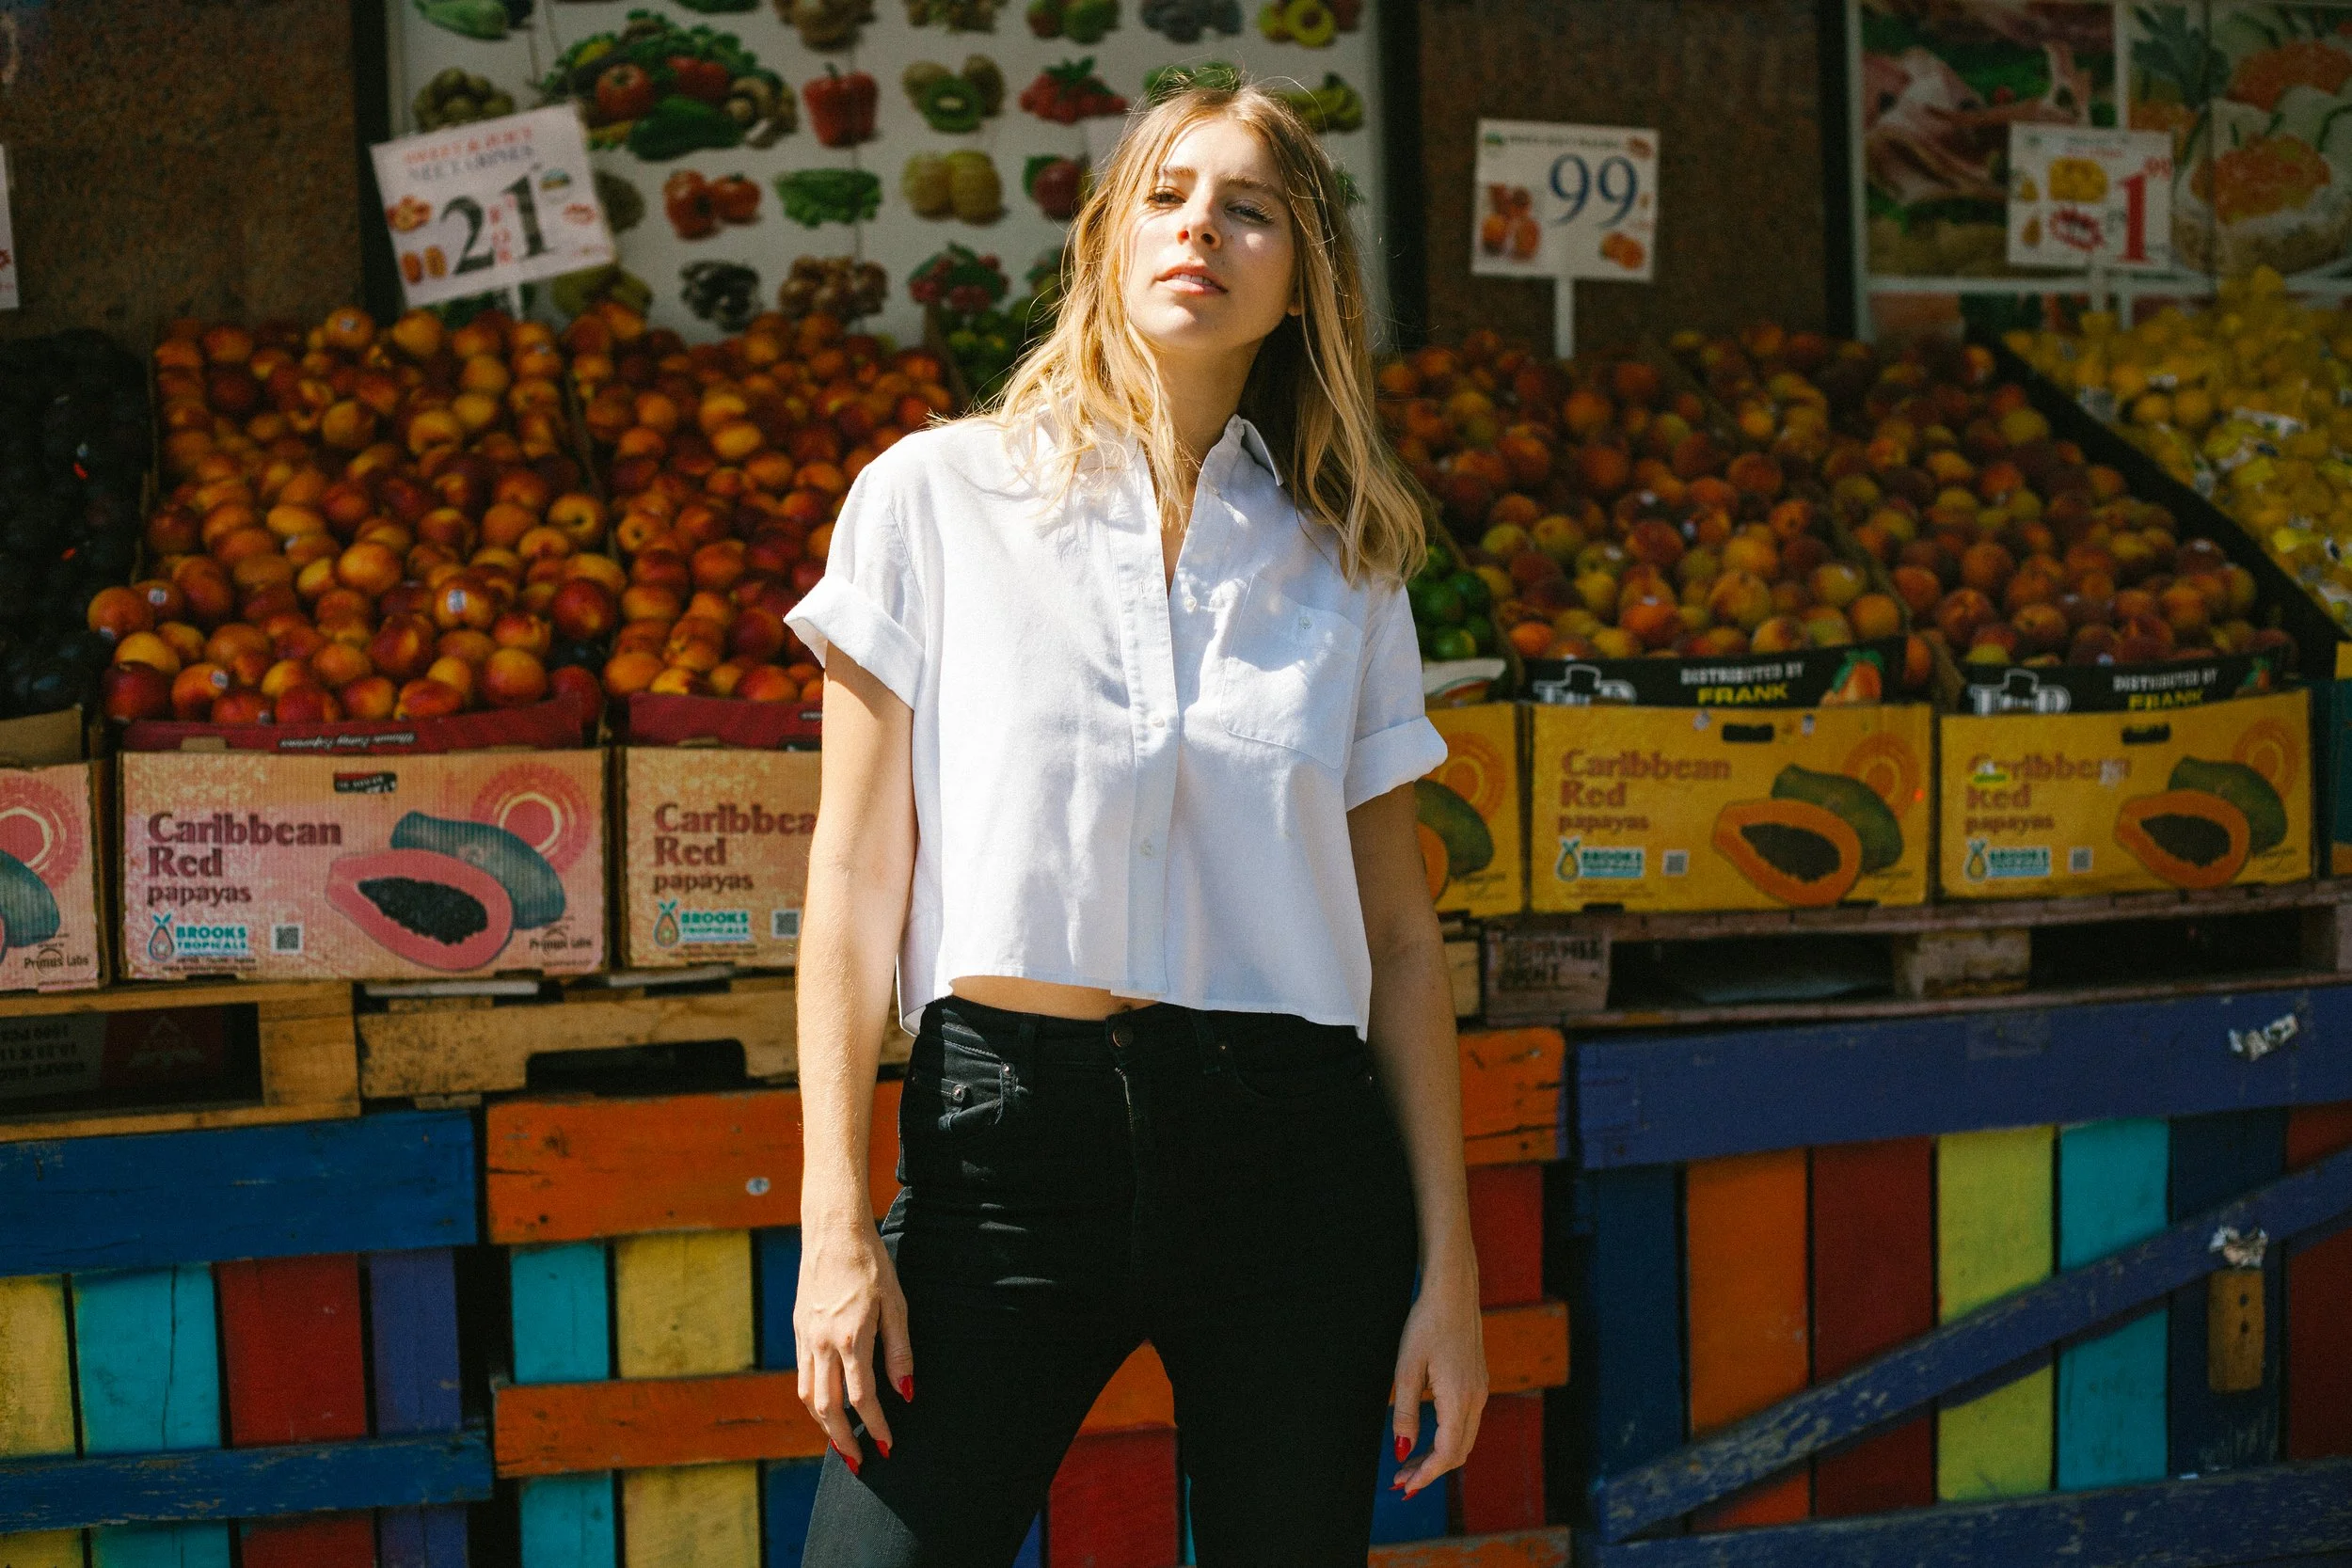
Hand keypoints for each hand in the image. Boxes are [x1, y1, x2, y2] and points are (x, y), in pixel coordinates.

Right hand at [795, 1217, 912, 1470]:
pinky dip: (812, 1399)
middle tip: (859, 1463)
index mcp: (851, 1337)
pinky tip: (825, 1405)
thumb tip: (906, 1391)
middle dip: (843, 1440)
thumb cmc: (871, 1264)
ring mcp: (805, 1337)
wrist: (833, 1231)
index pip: (862, 1398)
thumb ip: (899, 1351)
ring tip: (842, 1442)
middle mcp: (822, 1343)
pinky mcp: (798, 1329)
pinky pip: (802, 1375)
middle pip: (827, 1408)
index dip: (877, 1426)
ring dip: (823, 1425)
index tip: (888, 1445)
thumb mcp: (896, 1304)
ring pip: (808, 1395)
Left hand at [1388, 1247, 1486, 1497]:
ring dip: (1439, 1456)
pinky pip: (1467, 1423)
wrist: (1453, 1291)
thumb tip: (1402, 1452)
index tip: (1404, 1487)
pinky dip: (1448, 1438)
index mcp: (1460, 1399)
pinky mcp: (1478, 1382)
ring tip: (1409, 1464)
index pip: (1447, 1454)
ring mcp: (1481, 1390)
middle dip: (1430, 1471)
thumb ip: (1406, 1414)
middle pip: (1458, 1452)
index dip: (1425, 1475)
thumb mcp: (1406, 1369)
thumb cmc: (1426, 1324)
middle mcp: (1477, 1399)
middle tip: (1400, 1481)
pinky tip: (1427, 1437)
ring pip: (1464, 1439)